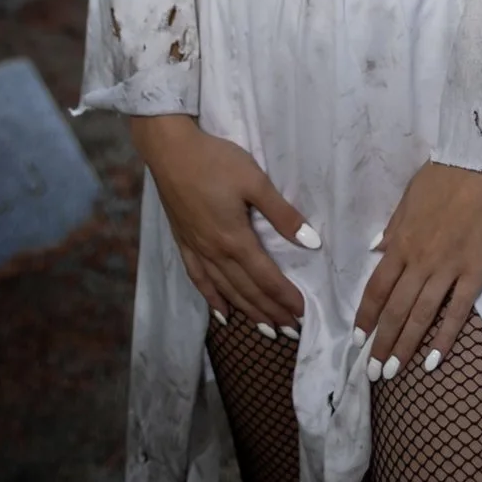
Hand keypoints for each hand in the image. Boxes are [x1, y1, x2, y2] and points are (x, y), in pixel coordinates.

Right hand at [128, 114, 320, 332]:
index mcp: (235, 239)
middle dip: (271, 311)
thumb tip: (311, 242)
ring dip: (248, 311)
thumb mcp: (254, 181)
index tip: (303, 313)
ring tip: (266, 329)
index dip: (285, 298)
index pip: (266, 278)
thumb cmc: (215, 160)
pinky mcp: (183, 242)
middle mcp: (215, 252)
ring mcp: (197, 250)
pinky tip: (222, 312)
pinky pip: (199, 279)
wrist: (170, 151)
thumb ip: (282, 214)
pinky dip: (212, 299)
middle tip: (292, 330)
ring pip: (226, 290)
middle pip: (248, 290)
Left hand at [353, 159, 481, 377]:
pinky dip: (444, 337)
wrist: (481, 165)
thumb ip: (392, 228)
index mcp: (400, 243)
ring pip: (421, 316)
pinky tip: (434, 360)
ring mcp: (447, 269)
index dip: (366, 317)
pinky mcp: (475, 273)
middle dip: (382, 343)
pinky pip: (457, 311)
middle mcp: (419, 261)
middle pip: (395, 309)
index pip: (376, 288)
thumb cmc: (443, 178)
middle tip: (374, 372)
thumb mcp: (407, 199)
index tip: (358, 341)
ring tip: (395, 372)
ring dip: (405, 347)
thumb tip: (375, 250)